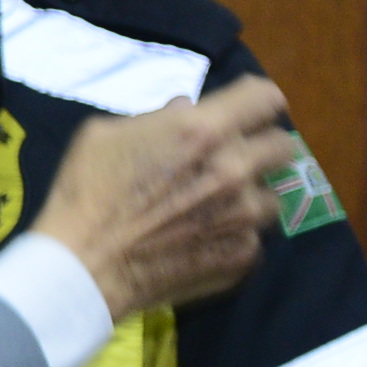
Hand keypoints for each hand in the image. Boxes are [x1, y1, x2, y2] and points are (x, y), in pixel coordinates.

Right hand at [32, 76, 293, 319]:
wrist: (82, 268)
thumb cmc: (85, 192)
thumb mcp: (105, 134)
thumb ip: (157, 117)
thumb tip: (186, 111)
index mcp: (204, 130)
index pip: (266, 98)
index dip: (254, 102)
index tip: (242, 113)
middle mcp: (236, 169)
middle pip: (283, 145)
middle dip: (260, 147)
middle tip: (230, 159)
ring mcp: (245, 218)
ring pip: (272, 195)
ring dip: (250, 196)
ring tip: (217, 206)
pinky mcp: (243, 257)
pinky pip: (255, 237)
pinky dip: (235, 235)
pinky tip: (203, 240)